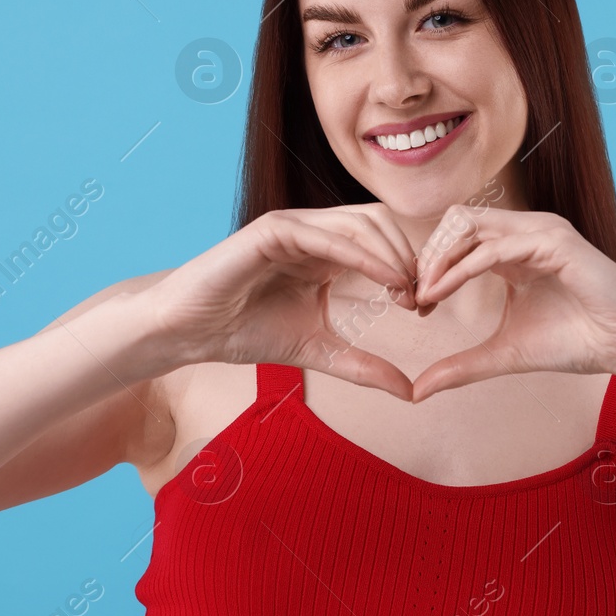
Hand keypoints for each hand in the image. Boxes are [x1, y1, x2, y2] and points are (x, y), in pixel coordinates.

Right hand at [143, 204, 424, 399]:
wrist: (191, 332)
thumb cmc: (245, 333)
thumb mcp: (319, 351)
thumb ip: (363, 366)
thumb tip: (411, 393)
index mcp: (326, 250)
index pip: (383, 241)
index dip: (410, 267)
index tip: (424, 307)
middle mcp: (314, 230)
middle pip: (381, 223)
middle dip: (409, 257)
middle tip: (421, 299)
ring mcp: (294, 225)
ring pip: (362, 222)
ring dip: (393, 255)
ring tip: (407, 292)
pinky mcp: (273, 229)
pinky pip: (329, 235)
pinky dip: (364, 255)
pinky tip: (387, 281)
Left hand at [410, 207, 615, 401]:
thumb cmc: (576, 342)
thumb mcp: (505, 355)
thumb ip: (461, 366)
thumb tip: (416, 391)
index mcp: (513, 249)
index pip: (456, 237)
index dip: (429, 266)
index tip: (416, 306)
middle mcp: (524, 233)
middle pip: (455, 221)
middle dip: (428, 256)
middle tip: (413, 296)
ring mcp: (540, 232)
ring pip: (470, 225)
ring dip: (439, 259)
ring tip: (424, 295)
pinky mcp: (555, 242)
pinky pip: (494, 247)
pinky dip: (461, 269)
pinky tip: (442, 293)